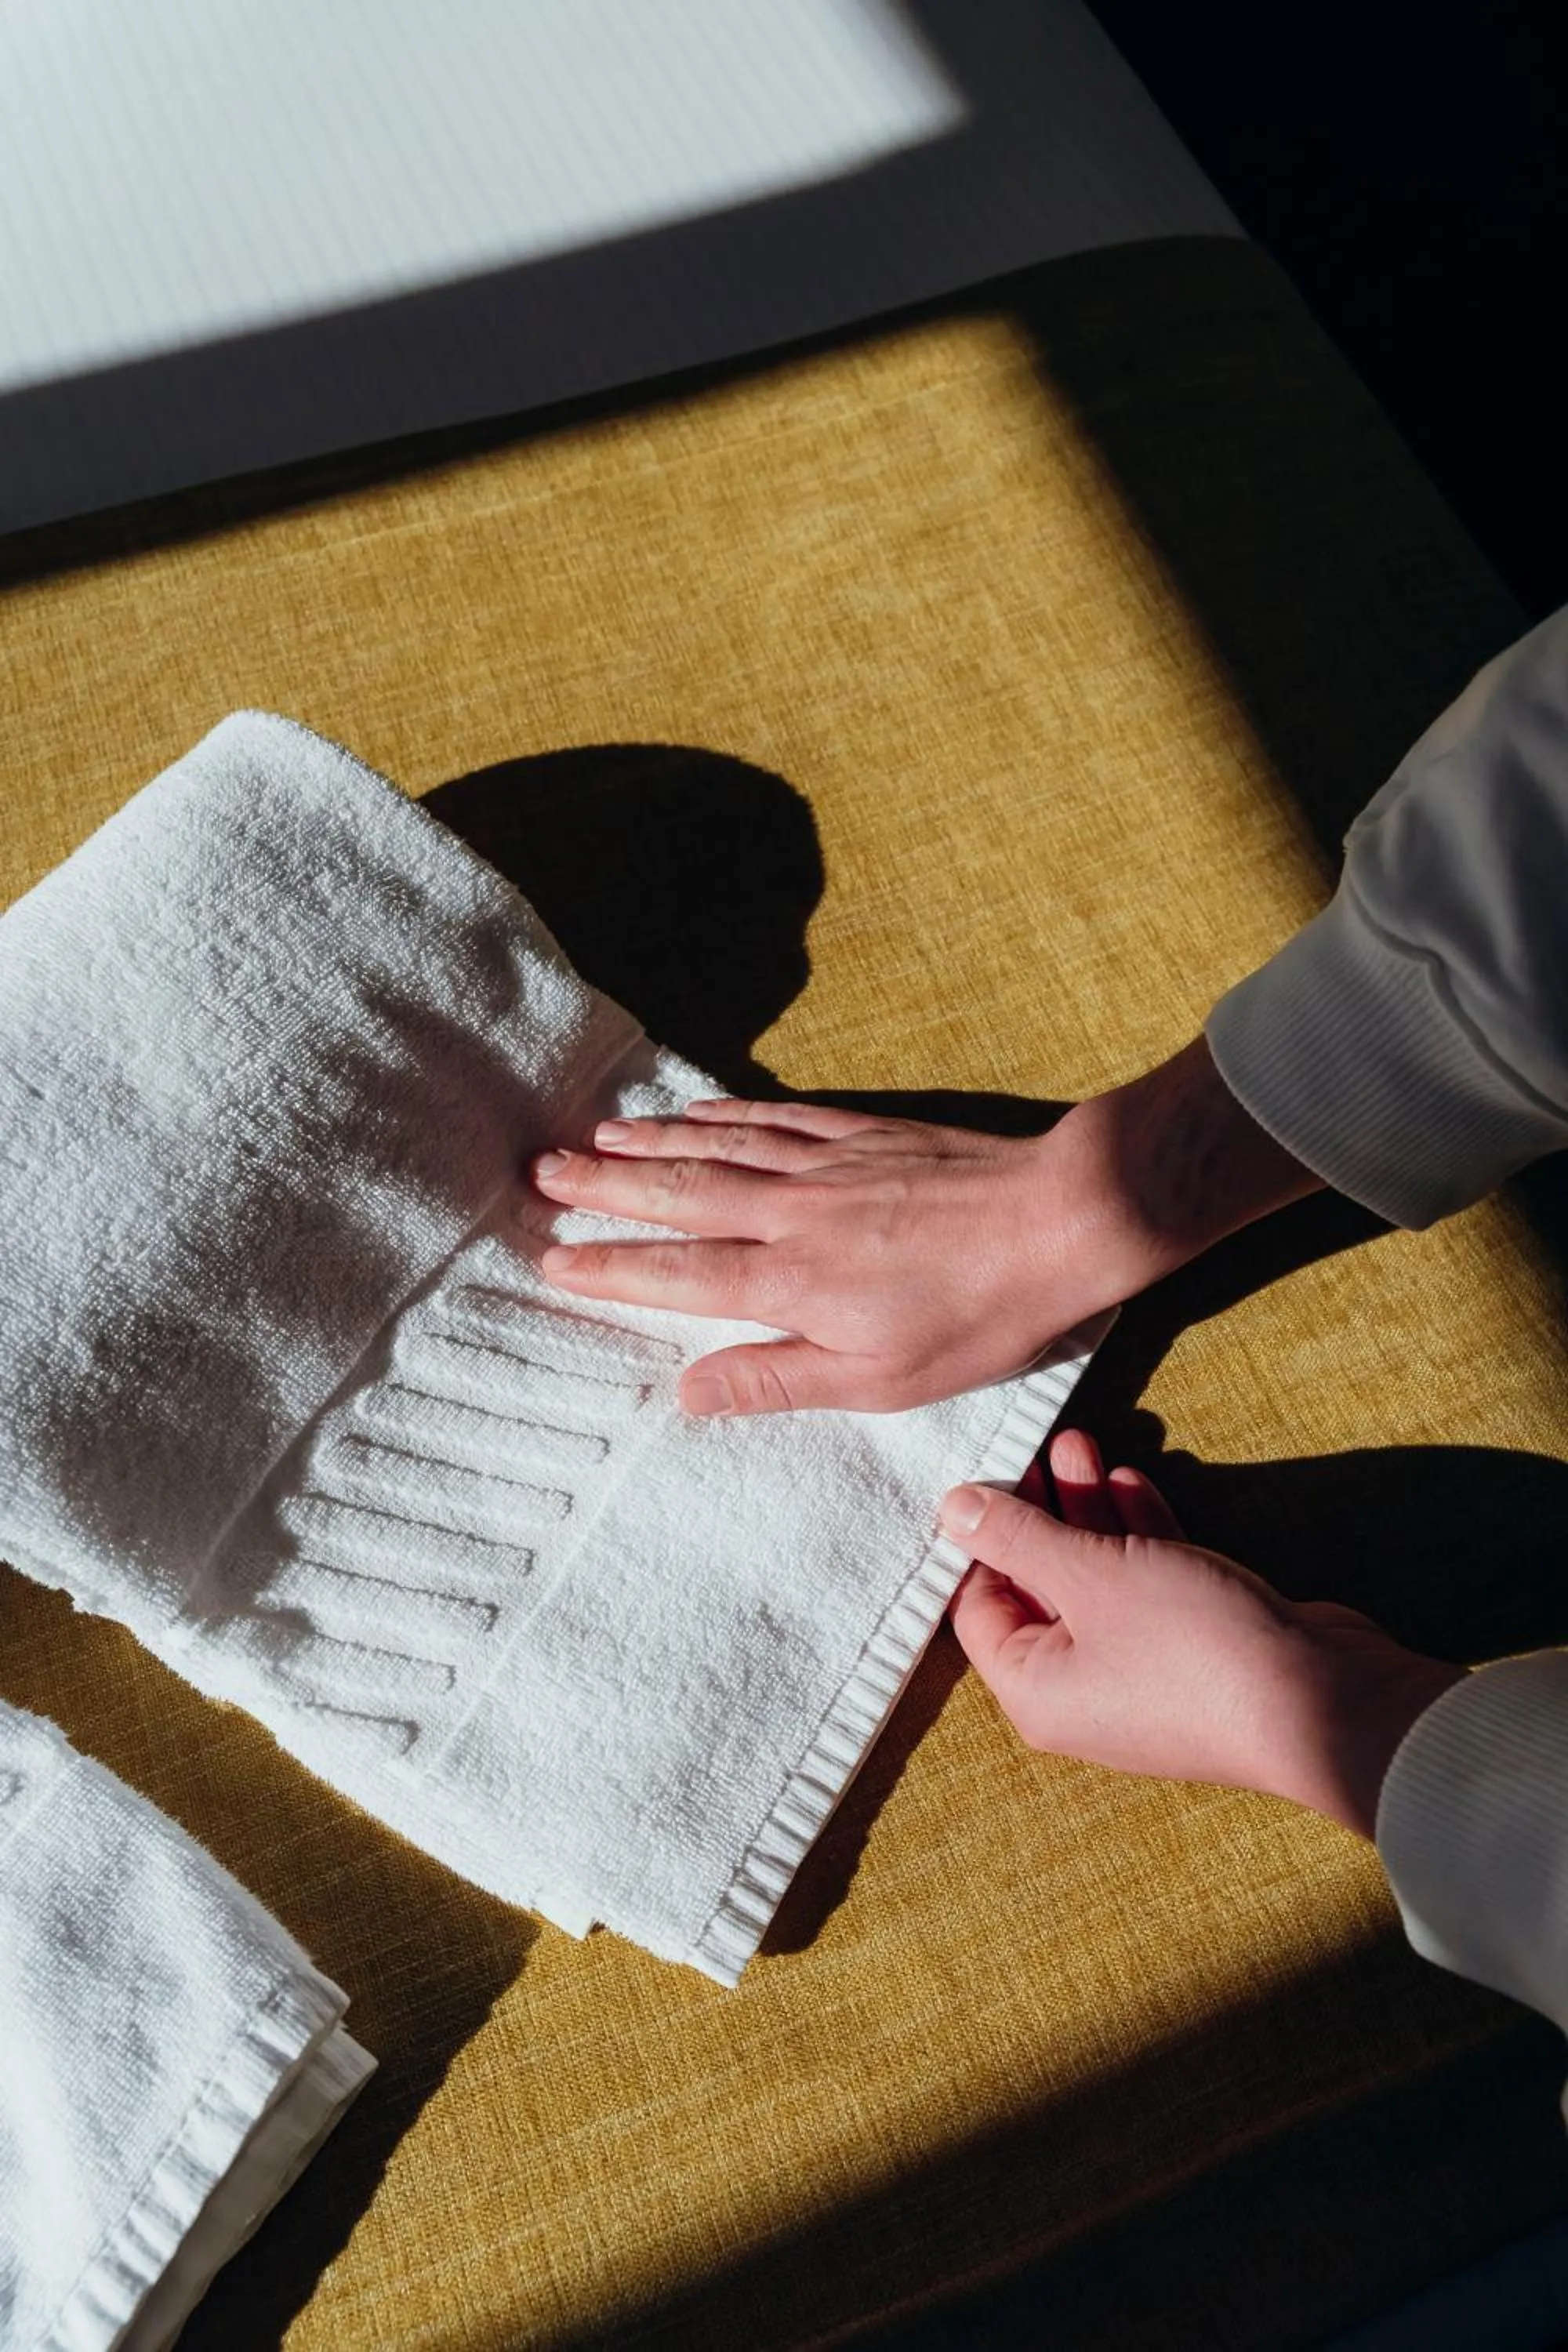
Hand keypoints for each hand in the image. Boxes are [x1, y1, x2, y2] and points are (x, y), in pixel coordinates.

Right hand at [533, 1040, 1323, 1417]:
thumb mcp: (881, 1379)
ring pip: (716, 1148)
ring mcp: (826, 1165)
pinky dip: (723, 1112)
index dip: (610, 1270)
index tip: (551, 1259)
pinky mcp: (864, 1135)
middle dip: (604, 1190)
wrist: (1061, 1220)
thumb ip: (778, 1378)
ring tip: (592, 1139)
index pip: (678, 1275)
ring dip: (649, 1144)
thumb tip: (687, 1390)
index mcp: (790, 1282)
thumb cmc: (977, 1317)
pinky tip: (693, 1109)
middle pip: (679, 1197)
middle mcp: (792, 1214)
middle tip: (537, 1176)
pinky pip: (773, 1118)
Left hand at [946, 1431, 1464, 1836]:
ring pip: (1098, 1579)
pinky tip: (1132, 1480)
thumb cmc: (1191, 1647)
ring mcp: (1141, 1672)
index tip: (984, 1476)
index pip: (978, 1608)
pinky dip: (1138, 1535)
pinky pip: (1149, 1586)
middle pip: (1041, 1587)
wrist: (1324, 1701)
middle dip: (1042, 1510)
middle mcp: (1080, 1691)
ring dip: (1091, 1510)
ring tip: (1079, 1441)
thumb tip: (950, 1509)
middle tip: (1042, 1445)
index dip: (979, 1539)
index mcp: (1035, 1691)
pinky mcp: (1194, 1650)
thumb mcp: (1090, 1575)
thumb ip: (1017, 1537)